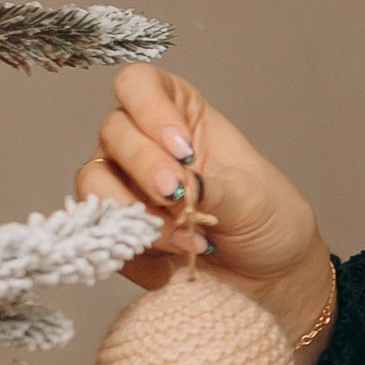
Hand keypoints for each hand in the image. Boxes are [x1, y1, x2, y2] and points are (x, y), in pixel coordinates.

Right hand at [74, 66, 332, 338]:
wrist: (271, 280)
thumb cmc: (268, 222)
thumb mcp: (253, 199)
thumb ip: (214, 189)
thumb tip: (180, 187)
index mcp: (182, 115)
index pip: (138, 85)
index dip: (150, 110)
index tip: (183, 149)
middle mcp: (145, 144)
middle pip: (113, 131)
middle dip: (145, 167)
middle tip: (179, 198)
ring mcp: (126, 186)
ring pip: (93, 181)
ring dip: (134, 212)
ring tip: (183, 240)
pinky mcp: (119, 229)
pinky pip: (101, 234)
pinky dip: (136, 254)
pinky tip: (172, 268)